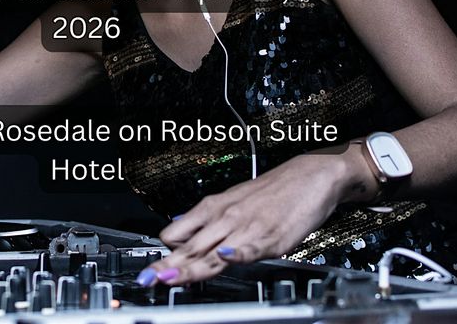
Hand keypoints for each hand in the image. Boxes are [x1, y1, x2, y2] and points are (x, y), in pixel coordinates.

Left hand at [135, 149, 369, 286]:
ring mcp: (247, 228)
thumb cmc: (271, 192)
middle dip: (168, 266)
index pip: (178, 234)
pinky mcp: (270, 237)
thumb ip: (207, 220)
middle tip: (148, 279)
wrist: (308, 176)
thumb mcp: (231, 200)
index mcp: (213, 208)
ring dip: (190, 267)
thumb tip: (180, 233)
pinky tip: (226, 257)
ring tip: (171, 278)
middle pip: (190, 247)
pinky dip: (237, 254)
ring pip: (212, 252)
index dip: (163, 254)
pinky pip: (250, 247)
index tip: (150, 269)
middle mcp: (225, 218)